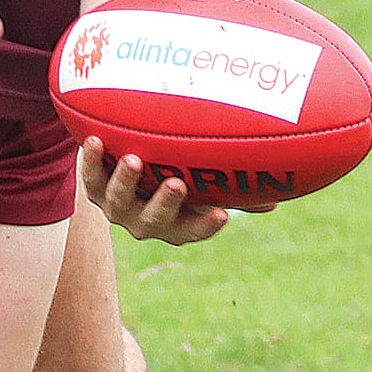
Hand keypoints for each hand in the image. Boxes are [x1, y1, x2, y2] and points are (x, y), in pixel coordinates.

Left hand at [79, 139, 230, 244]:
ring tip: (132, 159)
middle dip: (166, 204)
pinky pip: (90, 179)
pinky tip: (94, 141)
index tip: (222, 213)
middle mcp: (146, 221)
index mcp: (176, 224)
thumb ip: (233, 184)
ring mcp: (119, 207)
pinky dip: (91, 162)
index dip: (207, 225)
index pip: (194, 230)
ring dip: (125, 181)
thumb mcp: (203, 183)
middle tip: (177, 184)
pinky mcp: (95, 189)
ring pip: (119, 201)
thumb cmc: (175, 177)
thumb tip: (281, 180)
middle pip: (156, 220)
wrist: (121, 176)